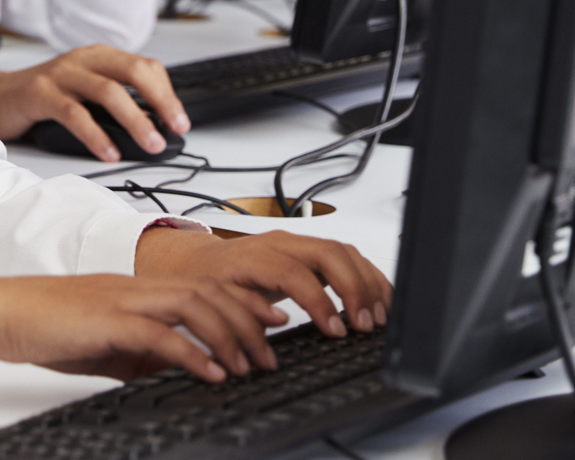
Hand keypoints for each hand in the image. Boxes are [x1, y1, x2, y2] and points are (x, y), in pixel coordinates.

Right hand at [0, 48, 190, 162]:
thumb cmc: (40, 100)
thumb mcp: (82, 94)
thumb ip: (112, 105)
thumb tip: (153, 131)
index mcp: (97, 57)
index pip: (145, 66)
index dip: (167, 93)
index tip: (181, 122)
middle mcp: (82, 59)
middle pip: (133, 71)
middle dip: (161, 101)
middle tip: (175, 130)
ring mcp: (60, 73)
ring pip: (108, 91)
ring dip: (135, 120)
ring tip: (150, 145)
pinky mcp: (39, 93)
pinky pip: (75, 113)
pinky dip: (97, 135)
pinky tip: (109, 153)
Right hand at [0, 273, 279, 381]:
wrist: (1, 312)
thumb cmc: (46, 326)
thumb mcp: (107, 342)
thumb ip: (145, 349)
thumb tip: (180, 367)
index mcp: (139, 289)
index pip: (203, 285)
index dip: (243, 303)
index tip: (271, 323)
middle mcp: (137, 287)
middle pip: (209, 291)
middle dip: (248, 322)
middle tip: (271, 353)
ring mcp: (124, 300)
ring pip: (193, 305)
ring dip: (229, 336)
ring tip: (249, 366)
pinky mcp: (108, 320)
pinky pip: (161, 334)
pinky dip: (192, 353)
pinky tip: (211, 373)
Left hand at [133, 226, 392, 338]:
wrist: (197, 261)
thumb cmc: (204, 282)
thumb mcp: (214, 299)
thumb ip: (243, 309)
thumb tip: (277, 321)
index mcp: (254, 255)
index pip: (297, 272)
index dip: (321, 301)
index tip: (338, 331)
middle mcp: (280, 243)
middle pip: (329, 253)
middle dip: (354, 288)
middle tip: (366, 324)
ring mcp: (297, 243)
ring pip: (343, 251)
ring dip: (366, 282)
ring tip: (378, 317)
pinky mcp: (309, 251)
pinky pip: (346, 256)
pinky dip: (366, 276)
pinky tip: (376, 299)